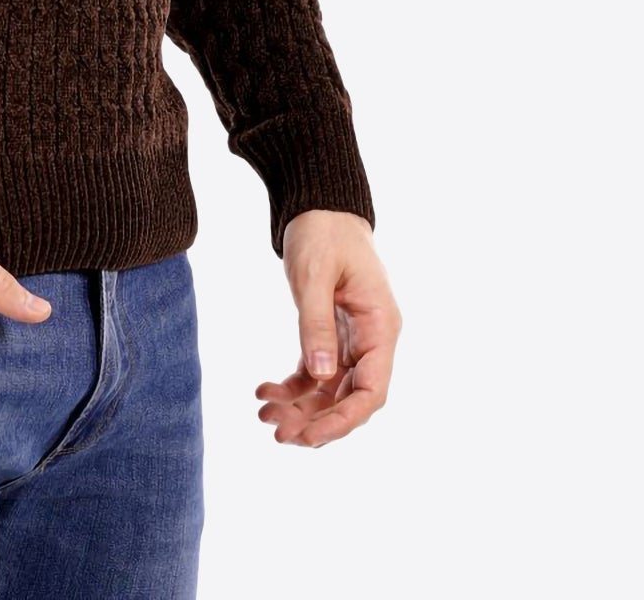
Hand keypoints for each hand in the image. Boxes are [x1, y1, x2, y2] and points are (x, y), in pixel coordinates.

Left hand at [255, 210, 401, 448]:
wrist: (319, 205)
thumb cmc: (322, 232)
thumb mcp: (314, 274)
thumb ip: (316, 324)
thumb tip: (319, 376)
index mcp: (380, 326)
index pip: (372, 391)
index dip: (343, 420)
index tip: (309, 436)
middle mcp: (372, 339)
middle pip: (350, 397)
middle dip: (316, 420)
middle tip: (276, 432)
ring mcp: (352, 339)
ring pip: (330, 390)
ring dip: (300, 408)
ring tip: (263, 415)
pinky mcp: (330, 334)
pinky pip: (315, 371)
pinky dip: (292, 386)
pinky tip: (264, 391)